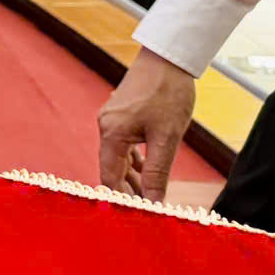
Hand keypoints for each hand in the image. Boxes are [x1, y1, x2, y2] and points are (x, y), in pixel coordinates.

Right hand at [98, 49, 197, 201]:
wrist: (168, 58)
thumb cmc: (168, 93)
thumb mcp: (167, 137)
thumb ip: (157, 172)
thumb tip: (153, 202)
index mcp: (111, 134)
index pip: (110, 177)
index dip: (121, 199)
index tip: (136, 216)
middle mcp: (106, 127)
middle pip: (111, 169)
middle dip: (127, 191)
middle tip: (145, 212)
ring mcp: (112, 120)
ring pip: (118, 157)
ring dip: (131, 177)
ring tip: (147, 197)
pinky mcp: (122, 115)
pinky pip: (123, 145)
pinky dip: (133, 161)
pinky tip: (145, 171)